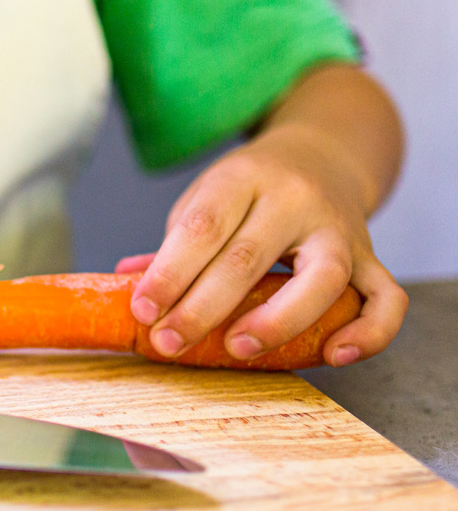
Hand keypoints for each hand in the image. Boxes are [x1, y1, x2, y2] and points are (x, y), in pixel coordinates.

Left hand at [119, 65, 407, 366]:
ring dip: (278, 320)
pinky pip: (386, 297)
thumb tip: (124, 283)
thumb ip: (174, 246)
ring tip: (237, 349)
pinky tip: (333, 356)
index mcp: (241, 178)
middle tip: (169, 342)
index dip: (168, 272)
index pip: (202, 227)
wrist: (320, 154)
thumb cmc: (246, 192)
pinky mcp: (371, 255)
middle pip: (249, 256)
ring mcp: (338, 227)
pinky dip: (369, 331)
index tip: (142, 311)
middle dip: (203, 307)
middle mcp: (294, 198)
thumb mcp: (204, 201)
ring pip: (323, 276)